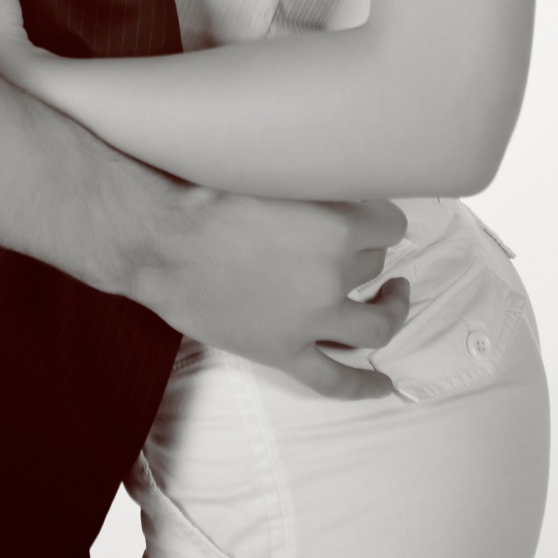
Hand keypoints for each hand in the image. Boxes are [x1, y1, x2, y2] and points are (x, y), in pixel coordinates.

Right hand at [139, 183, 411, 399]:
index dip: (379, 217)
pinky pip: (336, 379)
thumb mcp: (276, 172)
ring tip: (393, 296)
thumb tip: (345, 182)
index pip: (391, 223)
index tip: (367, 213)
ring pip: (375, 324)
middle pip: (375, 264)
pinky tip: (385, 384)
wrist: (163, 241)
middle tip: (349, 241)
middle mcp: (333, 275)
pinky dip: (364, 385)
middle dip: (365, 251)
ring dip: (390, 310)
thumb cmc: (210, 193)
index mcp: (338, 225)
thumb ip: (317, 180)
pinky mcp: (284, 352)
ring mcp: (311, 320)